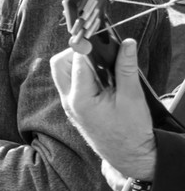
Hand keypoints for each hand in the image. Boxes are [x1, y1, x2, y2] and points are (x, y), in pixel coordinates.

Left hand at [51, 38, 157, 181]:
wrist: (129, 156)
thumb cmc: (130, 132)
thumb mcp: (132, 98)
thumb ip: (127, 68)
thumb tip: (126, 44)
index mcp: (80, 99)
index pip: (76, 61)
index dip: (87, 45)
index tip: (98, 34)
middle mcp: (69, 100)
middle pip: (59, 64)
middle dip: (76, 52)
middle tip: (99, 52)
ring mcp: (70, 104)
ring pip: (63, 73)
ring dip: (78, 62)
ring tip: (104, 65)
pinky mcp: (75, 107)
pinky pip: (71, 83)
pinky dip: (83, 74)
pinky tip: (102, 76)